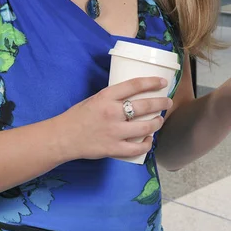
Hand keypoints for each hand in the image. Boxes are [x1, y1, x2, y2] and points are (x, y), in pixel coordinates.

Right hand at [56, 77, 172, 160]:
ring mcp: (114, 132)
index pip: (134, 85)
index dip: (151, 82)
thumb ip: (113, 98)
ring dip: (156, 122)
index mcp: (106, 97)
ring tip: (159, 120)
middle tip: (168, 102)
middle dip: (161, 103)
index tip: (162, 82)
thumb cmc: (78, 116)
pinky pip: (136, 148)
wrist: (63, 137)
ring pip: (145, 127)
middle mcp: (112, 112)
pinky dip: (146, 144)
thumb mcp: (95, 99)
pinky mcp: (113, 148)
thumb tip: (133, 97)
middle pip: (144, 106)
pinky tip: (149, 140)